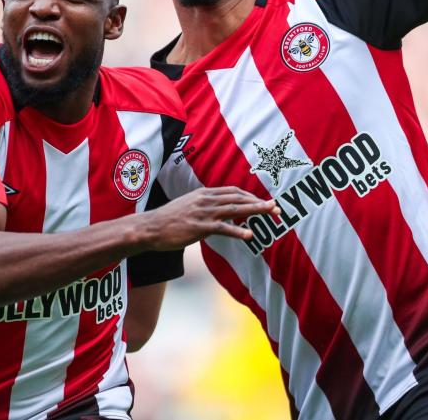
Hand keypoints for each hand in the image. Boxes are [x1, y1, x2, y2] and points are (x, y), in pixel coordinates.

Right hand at [139, 186, 276, 249]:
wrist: (150, 228)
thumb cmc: (169, 220)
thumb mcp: (188, 206)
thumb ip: (204, 205)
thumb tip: (218, 210)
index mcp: (204, 194)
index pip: (233, 191)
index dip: (250, 196)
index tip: (264, 202)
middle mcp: (205, 200)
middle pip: (238, 198)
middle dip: (259, 202)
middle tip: (277, 208)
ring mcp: (202, 213)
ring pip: (234, 210)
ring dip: (255, 211)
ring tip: (271, 213)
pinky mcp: (198, 227)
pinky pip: (221, 228)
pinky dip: (237, 231)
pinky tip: (249, 236)